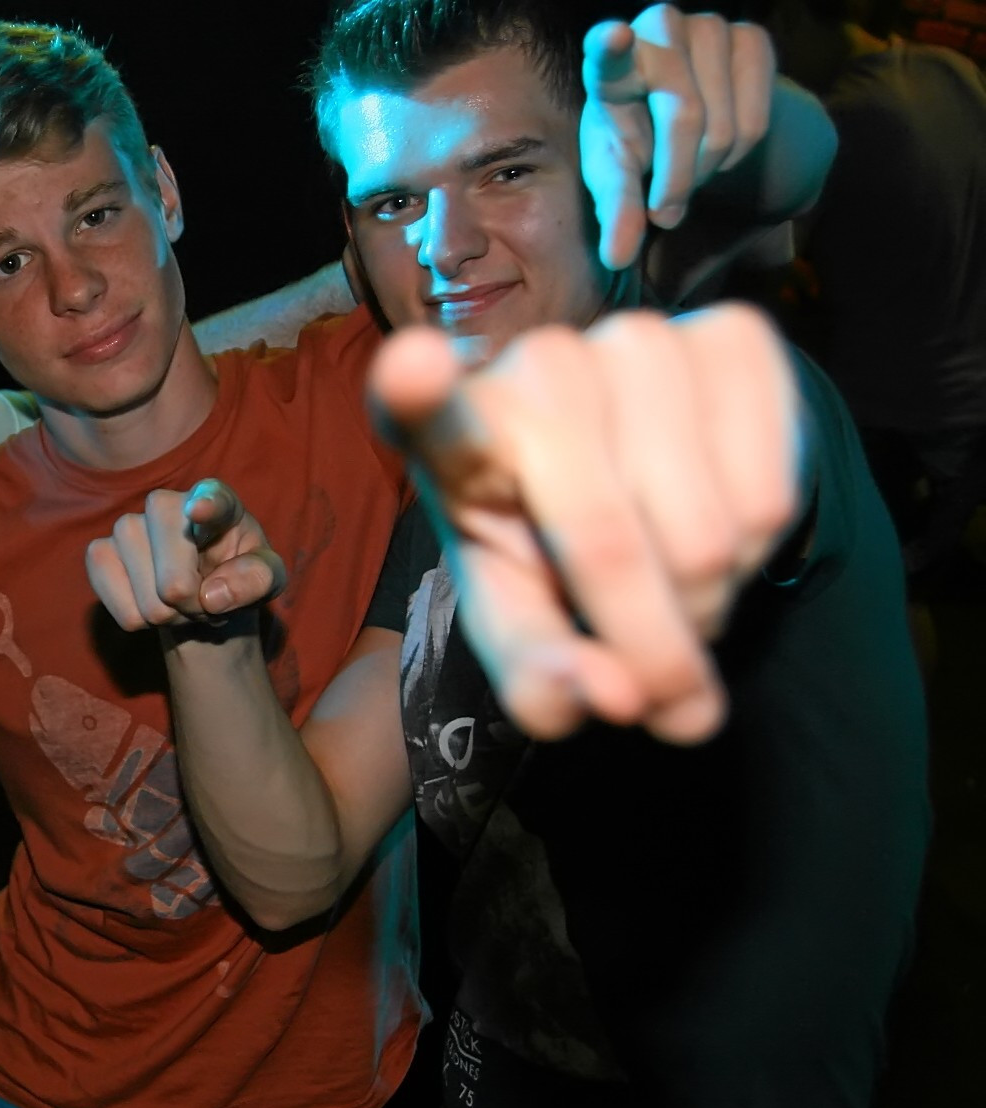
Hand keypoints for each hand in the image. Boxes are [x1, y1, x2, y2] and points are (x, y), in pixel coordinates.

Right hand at [85, 480, 287, 630]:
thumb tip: (213, 596)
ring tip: (183, 600)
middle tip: (207, 601)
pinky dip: (143, 622)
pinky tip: (152, 601)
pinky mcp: (98, 552)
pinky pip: (124, 612)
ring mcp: (126, 526)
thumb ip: (255, 580)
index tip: (199, 510)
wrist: (200, 585)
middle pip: (175, 583)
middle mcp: (164, 504)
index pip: (213, 501)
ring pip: (150, 603)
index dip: (206, 507)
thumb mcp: (268, 578)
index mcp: (217, 500)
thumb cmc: (238, 572)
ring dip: (171, 618)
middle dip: (195, 609)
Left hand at [374, 304, 800, 743]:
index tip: (414, 369)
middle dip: (650, 649)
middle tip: (663, 690)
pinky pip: (769, 498)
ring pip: (703, 535)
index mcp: (447, 434)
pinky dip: (756, 556)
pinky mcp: (734, 335)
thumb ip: (538, 675)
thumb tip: (610, 695)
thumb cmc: (549, 548)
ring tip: (677, 591)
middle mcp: (535, 367)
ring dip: (706, 605)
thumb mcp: (521, 620)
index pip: (419, 407)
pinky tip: (719, 531)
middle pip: (604, 542)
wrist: (650, 471)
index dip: (417, 386)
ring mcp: (636, 339)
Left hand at [581, 5, 775, 268]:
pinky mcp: (751, 37)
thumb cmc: (636, 144)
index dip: (611, 46)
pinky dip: (738, 154)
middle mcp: (658, 30)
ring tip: (688, 169)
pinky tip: (718, 148)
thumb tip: (618, 259)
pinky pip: (757, 121)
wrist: (686, 117)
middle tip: (666, 207)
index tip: (613, 37)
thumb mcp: (618, 180)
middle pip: (685, 116)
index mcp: (610, 66)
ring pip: (724, 125)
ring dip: (707, 167)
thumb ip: (617, 215)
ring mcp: (709, 27)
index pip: (606, 53)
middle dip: (678, 175)